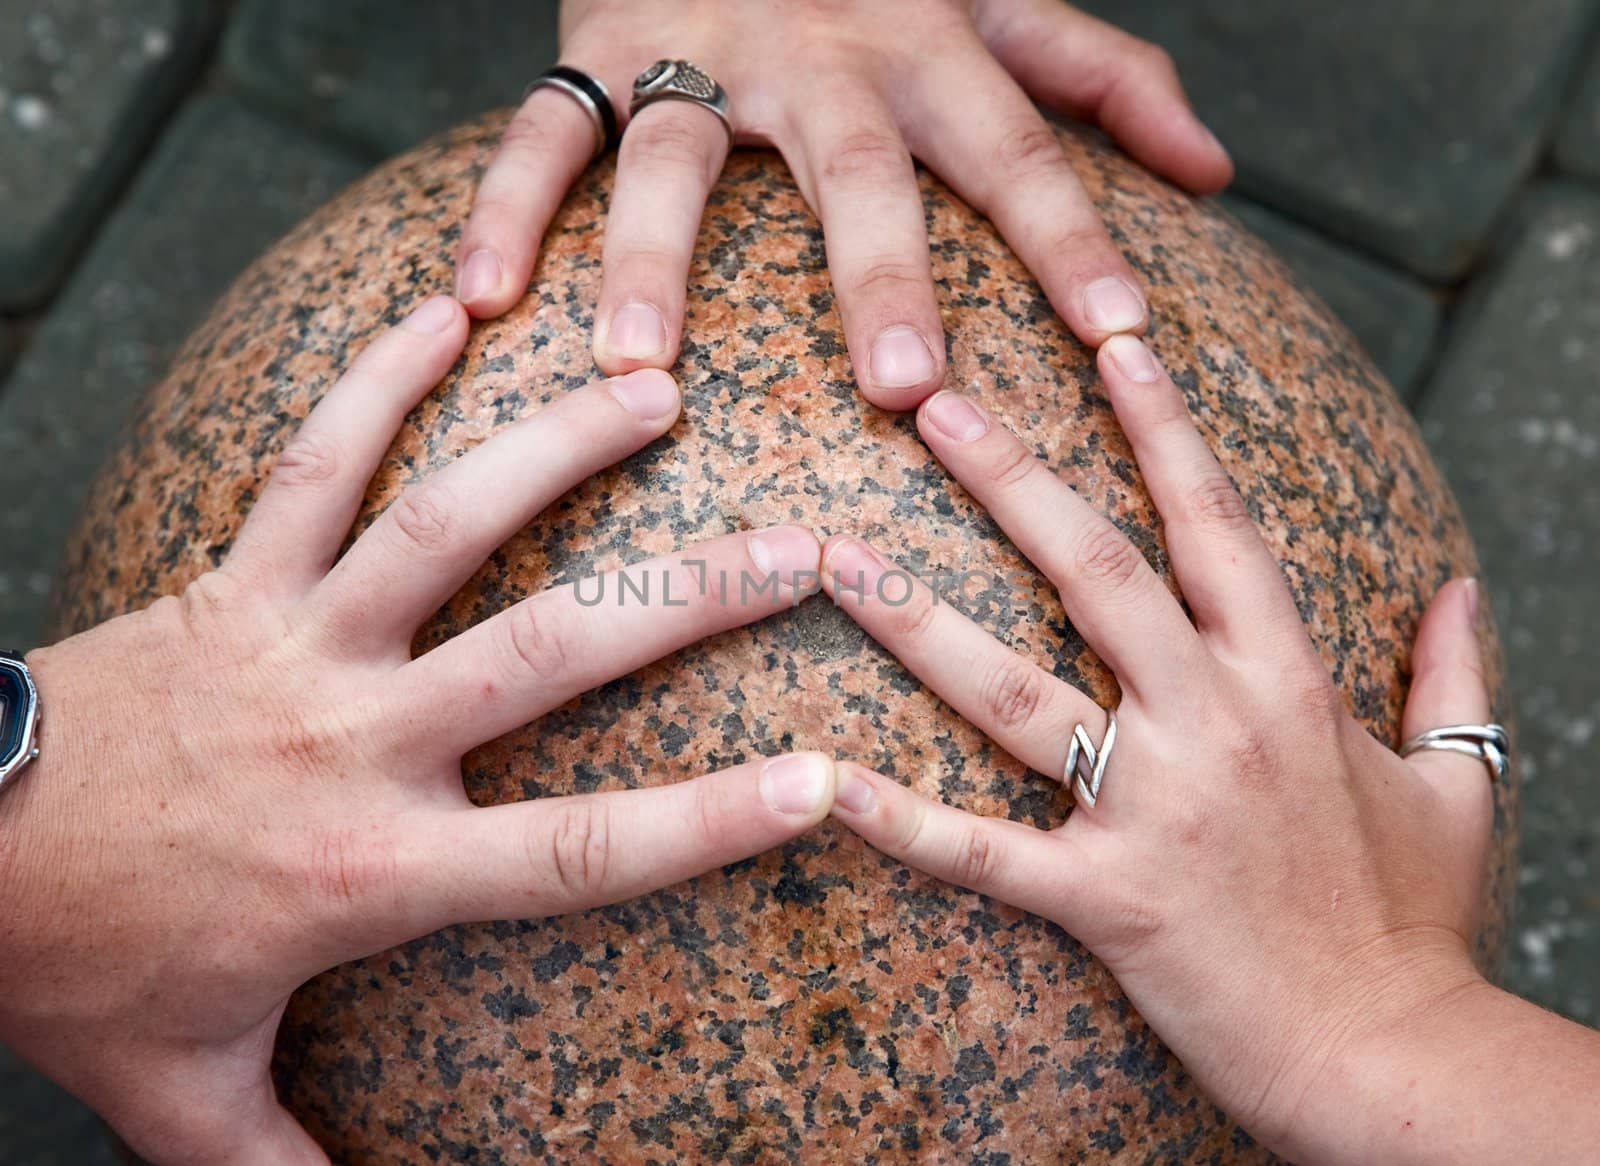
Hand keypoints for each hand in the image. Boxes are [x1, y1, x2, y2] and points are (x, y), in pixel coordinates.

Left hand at [0, 298, 841, 1164]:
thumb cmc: (78, 965)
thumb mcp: (187, 1092)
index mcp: (373, 869)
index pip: (578, 852)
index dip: (707, 821)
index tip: (818, 779)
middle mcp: (356, 737)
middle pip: (553, 653)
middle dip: (692, 596)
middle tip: (803, 548)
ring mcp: (295, 639)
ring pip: (446, 523)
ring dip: (560, 450)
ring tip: (657, 393)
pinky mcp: (231, 576)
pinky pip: (313, 459)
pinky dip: (380, 381)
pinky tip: (448, 313)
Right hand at [456, 0, 1231, 407]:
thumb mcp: (1001, 3)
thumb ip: (1102, 78)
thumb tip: (1214, 172)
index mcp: (929, 46)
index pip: (1019, 149)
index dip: (1074, 239)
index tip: (1119, 343)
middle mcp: (823, 50)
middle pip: (855, 166)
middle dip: (878, 272)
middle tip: (899, 387)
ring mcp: (703, 44)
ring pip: (674, 156)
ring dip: (650, 263)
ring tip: (639, 375)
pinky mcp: (602, 45)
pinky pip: (546, 132)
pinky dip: (509, 206)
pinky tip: (482, 299)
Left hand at [818, 334, 1493, 1158]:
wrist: (1394, 1057)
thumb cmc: (1416, 923)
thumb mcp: (1458, 784)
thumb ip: (1453, 676)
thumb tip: (1458, 590)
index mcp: (1287, 681)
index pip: (1215, 523)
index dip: (1165, 426)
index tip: (1113, 341)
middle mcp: (1210, 723)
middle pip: (1095, 570)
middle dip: (1011, 476)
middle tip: (931, 401)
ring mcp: (1150, 809)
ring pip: (1014, 693)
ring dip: (919, 621)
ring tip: (835, 556)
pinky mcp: (1103, 899)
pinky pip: (982, 855)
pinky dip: (899, 823)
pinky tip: (823, 783)